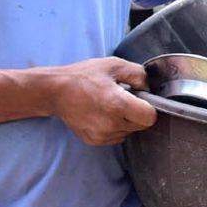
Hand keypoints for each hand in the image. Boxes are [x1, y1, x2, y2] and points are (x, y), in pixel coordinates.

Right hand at [40, 56, 157, 145]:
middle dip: (136, 113)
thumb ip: (138, 74)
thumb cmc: (84, 76)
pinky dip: (113, 127)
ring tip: (109, 105)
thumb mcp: (114, 65)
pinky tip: (101, 114)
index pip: (150, 117)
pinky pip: (116, 137)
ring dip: (125, 121)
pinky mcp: (94, 141)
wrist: (56, 91)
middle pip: (141, 125)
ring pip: (128, 132)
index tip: (139, 99)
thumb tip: (148, 88)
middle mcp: (111, 124)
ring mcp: (102, 135)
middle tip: (122, 99)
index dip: (148, 107)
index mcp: (118, 105)